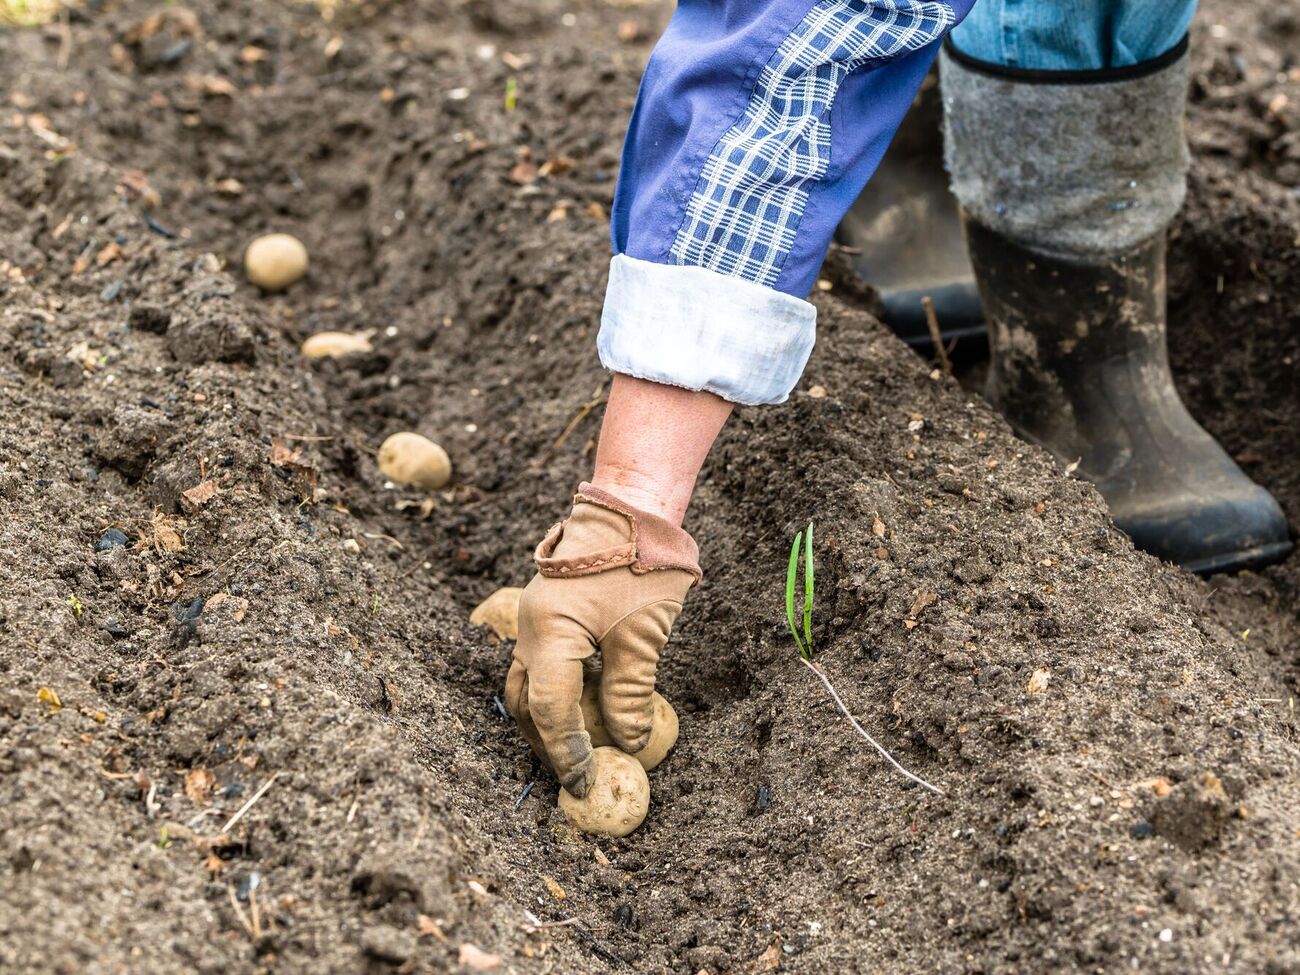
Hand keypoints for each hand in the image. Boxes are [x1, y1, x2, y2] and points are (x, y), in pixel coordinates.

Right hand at [505, 484, 699, 796]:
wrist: (632, 504)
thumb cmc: (641, 564)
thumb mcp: (642, 636)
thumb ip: (630, 694)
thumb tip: (628, 744)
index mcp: (548, 634)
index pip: (549, 709)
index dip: (567, 752)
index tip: (586, 783)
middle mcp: (530, 628)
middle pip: (525, 701)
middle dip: (547, 741)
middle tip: (576, 773)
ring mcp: (535, 618)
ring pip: (529, 682)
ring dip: (549, 717)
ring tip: (580, 747)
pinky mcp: (549, 612)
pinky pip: (543, 662)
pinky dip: (559, 689)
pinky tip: (587, 703)